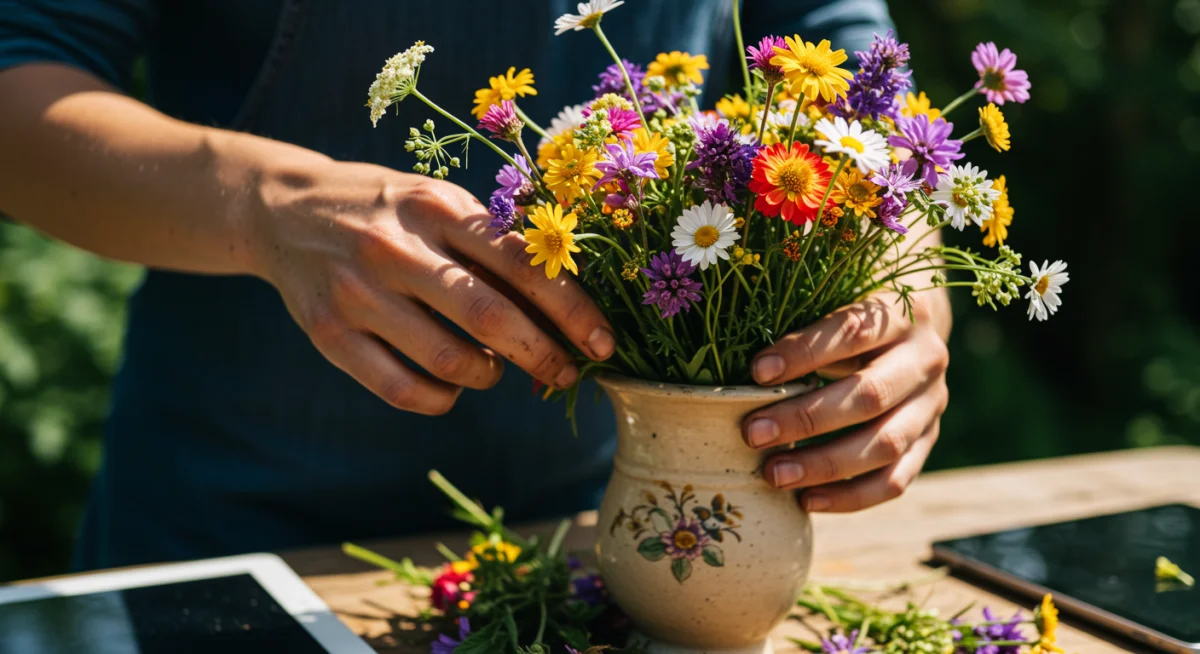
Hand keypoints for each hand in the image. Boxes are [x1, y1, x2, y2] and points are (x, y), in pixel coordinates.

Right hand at [247, 159, 613, 414]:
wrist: (284, 208)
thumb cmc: (388, 209)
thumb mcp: (438, 201)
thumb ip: (493, 243)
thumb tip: (568, 305)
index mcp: (437, 207)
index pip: (522, 263)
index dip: (572, 310)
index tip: (602, 343)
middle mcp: (396, 247)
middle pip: (491, 317)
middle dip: (544, 355)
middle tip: (566, 373)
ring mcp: (358, 293)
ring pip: (449, 361)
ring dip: (489, 375)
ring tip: (495, 367)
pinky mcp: (328, 333)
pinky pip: (402, 389)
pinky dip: (443, 399)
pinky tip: (453, 387)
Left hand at [742, 292, 950, 511]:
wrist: (915, 328)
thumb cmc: (854, 313)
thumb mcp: (838, 301)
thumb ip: (804, 325)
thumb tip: (747, 367)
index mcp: (904, 313)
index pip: (853, 332)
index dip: (805, 352)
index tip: (757, 371)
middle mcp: (926, 359)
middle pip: (870, 395)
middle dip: (806, 418)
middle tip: (753, 433)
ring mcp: (932, 404)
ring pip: (885, 444)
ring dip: (824, 464)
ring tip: (774, 474)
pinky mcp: (928, 440)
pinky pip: (895, 480)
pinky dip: (850, 497)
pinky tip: (806, 500)